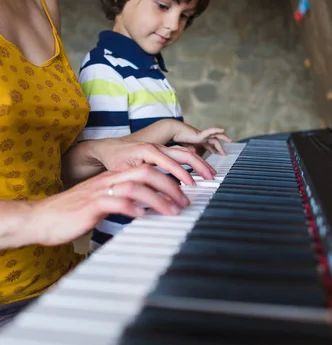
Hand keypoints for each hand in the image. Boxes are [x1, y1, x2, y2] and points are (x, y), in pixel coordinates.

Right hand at [27, 165, 190, 246]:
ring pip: (136, 186)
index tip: (184, 192)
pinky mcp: (91, 205)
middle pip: (147, 172)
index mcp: (114, 177)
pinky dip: (132, 208)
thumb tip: (145, 209)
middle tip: (185, 202)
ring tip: (172, 211)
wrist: (41, 218)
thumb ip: (123, 201)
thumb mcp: (102, 204)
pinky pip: (115, 202)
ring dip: (158, 199)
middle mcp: (109, 180)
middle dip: (171, 185)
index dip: (169, 178)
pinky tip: (142, 216)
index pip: (148, 169)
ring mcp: (100, 191)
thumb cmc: (72, 214)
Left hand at [90, 139, 215, 184]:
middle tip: (211, 177)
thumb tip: (152, 199)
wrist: (108, 148)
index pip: (171, 162)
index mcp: (148, 150)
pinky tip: (199, 170)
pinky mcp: (162, 150)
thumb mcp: (124, 174)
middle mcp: (157, 146)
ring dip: (199, 162)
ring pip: (185, 152)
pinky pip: (181, 153)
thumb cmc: (114, 161)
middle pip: (184, 153)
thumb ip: (139, 184)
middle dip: (199, 165)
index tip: (192, 185)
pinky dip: (192, 160)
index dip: (183, 174)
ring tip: (210, 173)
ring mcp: (161, 147)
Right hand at [172, 123, 231, 154]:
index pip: (207, 145)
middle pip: (213, 141)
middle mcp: (200, 137)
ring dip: (223, 138)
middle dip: (219, 147)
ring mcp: (201, 134)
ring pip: (215, 136)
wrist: (172, 132)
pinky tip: (222, 130)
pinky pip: (210, 131)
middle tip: (224, 153)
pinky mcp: (200, 133)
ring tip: (229, 141)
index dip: (212, 149)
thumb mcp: (185, 149)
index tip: (215, 154)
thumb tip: (193, 157)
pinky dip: (216, 130)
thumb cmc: (176, 140)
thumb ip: (190, 152)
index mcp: (197, 141)